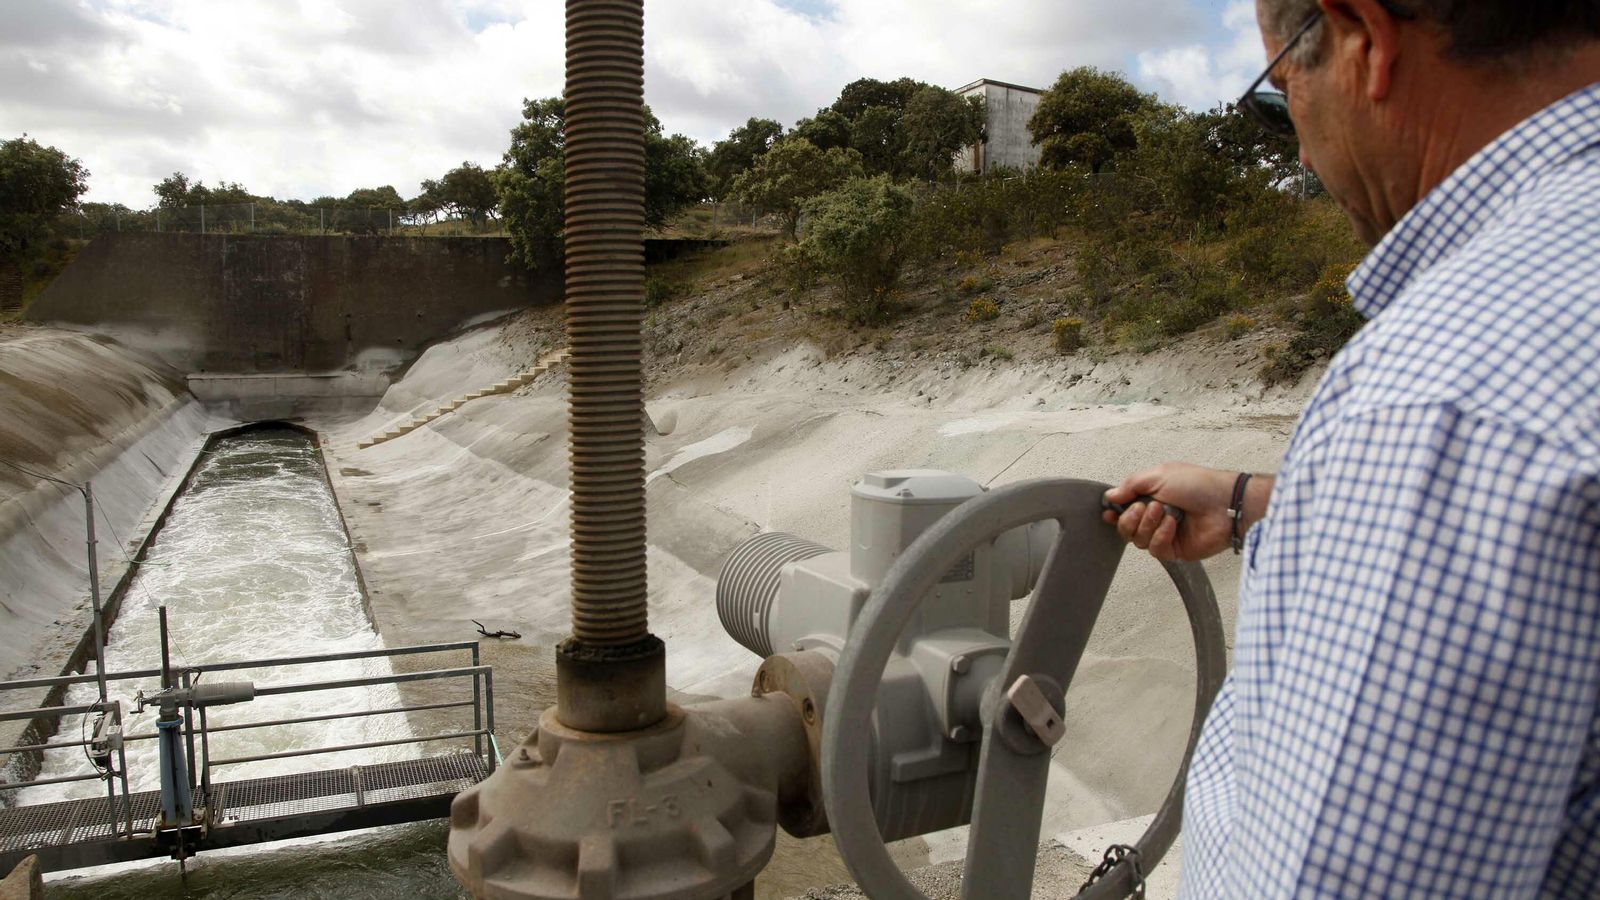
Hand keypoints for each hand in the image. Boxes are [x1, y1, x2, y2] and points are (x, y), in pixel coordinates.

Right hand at [1101, 463, 1242, 561]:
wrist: (1224, 503)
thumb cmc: (1198, 484)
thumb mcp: (1159, 475)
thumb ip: (1131, 485)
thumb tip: (1111, 495)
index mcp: (1152, 496)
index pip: (1124, 509)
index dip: (1115, 512)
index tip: (1110, 511)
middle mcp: (1157, 517)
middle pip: (1126, 528)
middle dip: (1130, 518)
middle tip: (1144, 507)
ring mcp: (1165, 534)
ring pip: (1138, 540)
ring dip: (1148, 524)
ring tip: (1164, 512)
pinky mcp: (1175, 550)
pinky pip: (1155, 549)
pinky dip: (1161, 536)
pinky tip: (1173, 525)